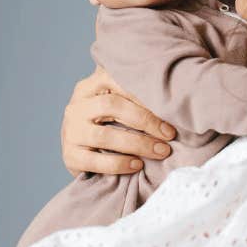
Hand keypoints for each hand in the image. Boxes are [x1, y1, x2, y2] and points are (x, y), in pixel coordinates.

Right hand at [61, 66, 176, 176]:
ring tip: (161, 151)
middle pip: (111, 106)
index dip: (144, 94)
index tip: (171, 108)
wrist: (78, 151)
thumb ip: (134, 92)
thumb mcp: (115, 102)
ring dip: (138, 144)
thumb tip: (177, 89)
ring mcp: (71, 131)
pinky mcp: (69, 156)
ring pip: (105, 136)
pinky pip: (95, 161)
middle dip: (145, 120)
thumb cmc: (108, 123)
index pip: (116, 81)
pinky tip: (137, 165)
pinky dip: (119, 164)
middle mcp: (76, 106)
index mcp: (89, 86)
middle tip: (169, 134)